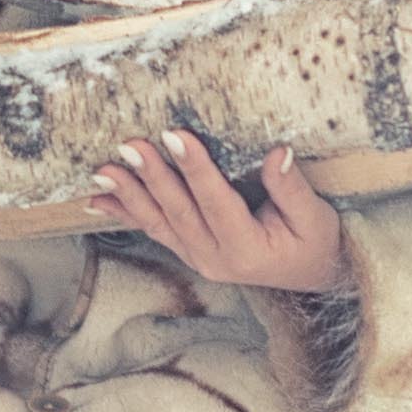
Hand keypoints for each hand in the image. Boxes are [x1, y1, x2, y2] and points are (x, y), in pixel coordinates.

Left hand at [89, 131, 350, 295]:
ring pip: (158, 223)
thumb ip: (292, 188)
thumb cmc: (314, 243)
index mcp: (247, 250)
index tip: (176, 136)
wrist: (311, 276)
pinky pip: (154, 230)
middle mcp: (215, 259)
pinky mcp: (189, 252)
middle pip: (179, 212)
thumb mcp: (315, 218)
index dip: (195, 169)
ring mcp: (198, 258)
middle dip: (152, 177)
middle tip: (130, 145)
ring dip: (128, 195)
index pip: (216, 203)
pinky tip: (96, 200)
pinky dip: (125, 213)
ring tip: (101, 171)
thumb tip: (278, 152)